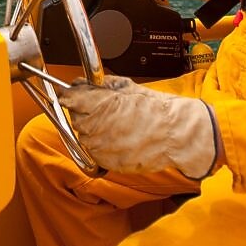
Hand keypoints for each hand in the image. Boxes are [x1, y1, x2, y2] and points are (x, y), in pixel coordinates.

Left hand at [58, 75, 218, 178]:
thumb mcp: (128, 87)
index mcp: (99, 104)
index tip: (72, 97)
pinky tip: (117, 139)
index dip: (71, 97)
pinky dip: (101, 147)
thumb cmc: (156, 110)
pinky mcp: (107, 162)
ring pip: (83, 137)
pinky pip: (94, 153)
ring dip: (92, 131)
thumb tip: (83, 83)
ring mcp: (100, 147)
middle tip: (101, 111)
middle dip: (84, 114)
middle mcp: (96, 127)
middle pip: (75, 118)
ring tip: (113, 126)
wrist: (176, 134)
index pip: (69, 99)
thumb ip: (101, 85)